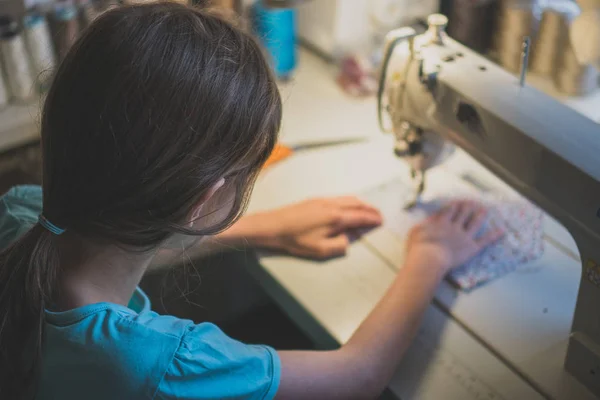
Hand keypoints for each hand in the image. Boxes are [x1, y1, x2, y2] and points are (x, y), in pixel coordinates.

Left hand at [249, 197, 381, 258]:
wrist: (273, 225)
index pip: (360, 217)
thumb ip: (339, 245)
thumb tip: (348, 240)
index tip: (381, 221)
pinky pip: (339, 197)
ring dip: (361, 203)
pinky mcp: (315, 199)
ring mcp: (323, 200)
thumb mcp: (320, 250)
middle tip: (379, 214)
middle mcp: (332, 205)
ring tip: (368, 209)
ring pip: (348, 198)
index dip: (373, 219)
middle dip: (370, 209)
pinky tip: (348, 206)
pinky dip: (350, 201)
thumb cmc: (296, 240)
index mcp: (336, 218)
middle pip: (357, 204)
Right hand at [405, 201, 503, 274]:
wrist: (429, 259)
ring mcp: (464, 236)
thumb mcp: (415, 231)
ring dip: (480, 216)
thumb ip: (425, 223)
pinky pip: (485, 241)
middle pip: (463, 214)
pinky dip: (493, 236)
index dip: (454, 205)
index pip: (449, 210)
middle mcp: (454, 226)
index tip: (457, 202)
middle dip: (467, 207)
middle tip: (472, 202)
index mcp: (440, 222)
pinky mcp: (472, 248)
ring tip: (484, 210)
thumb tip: (430, 219)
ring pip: (475, 223)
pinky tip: (501, 231)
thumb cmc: (418, 247)